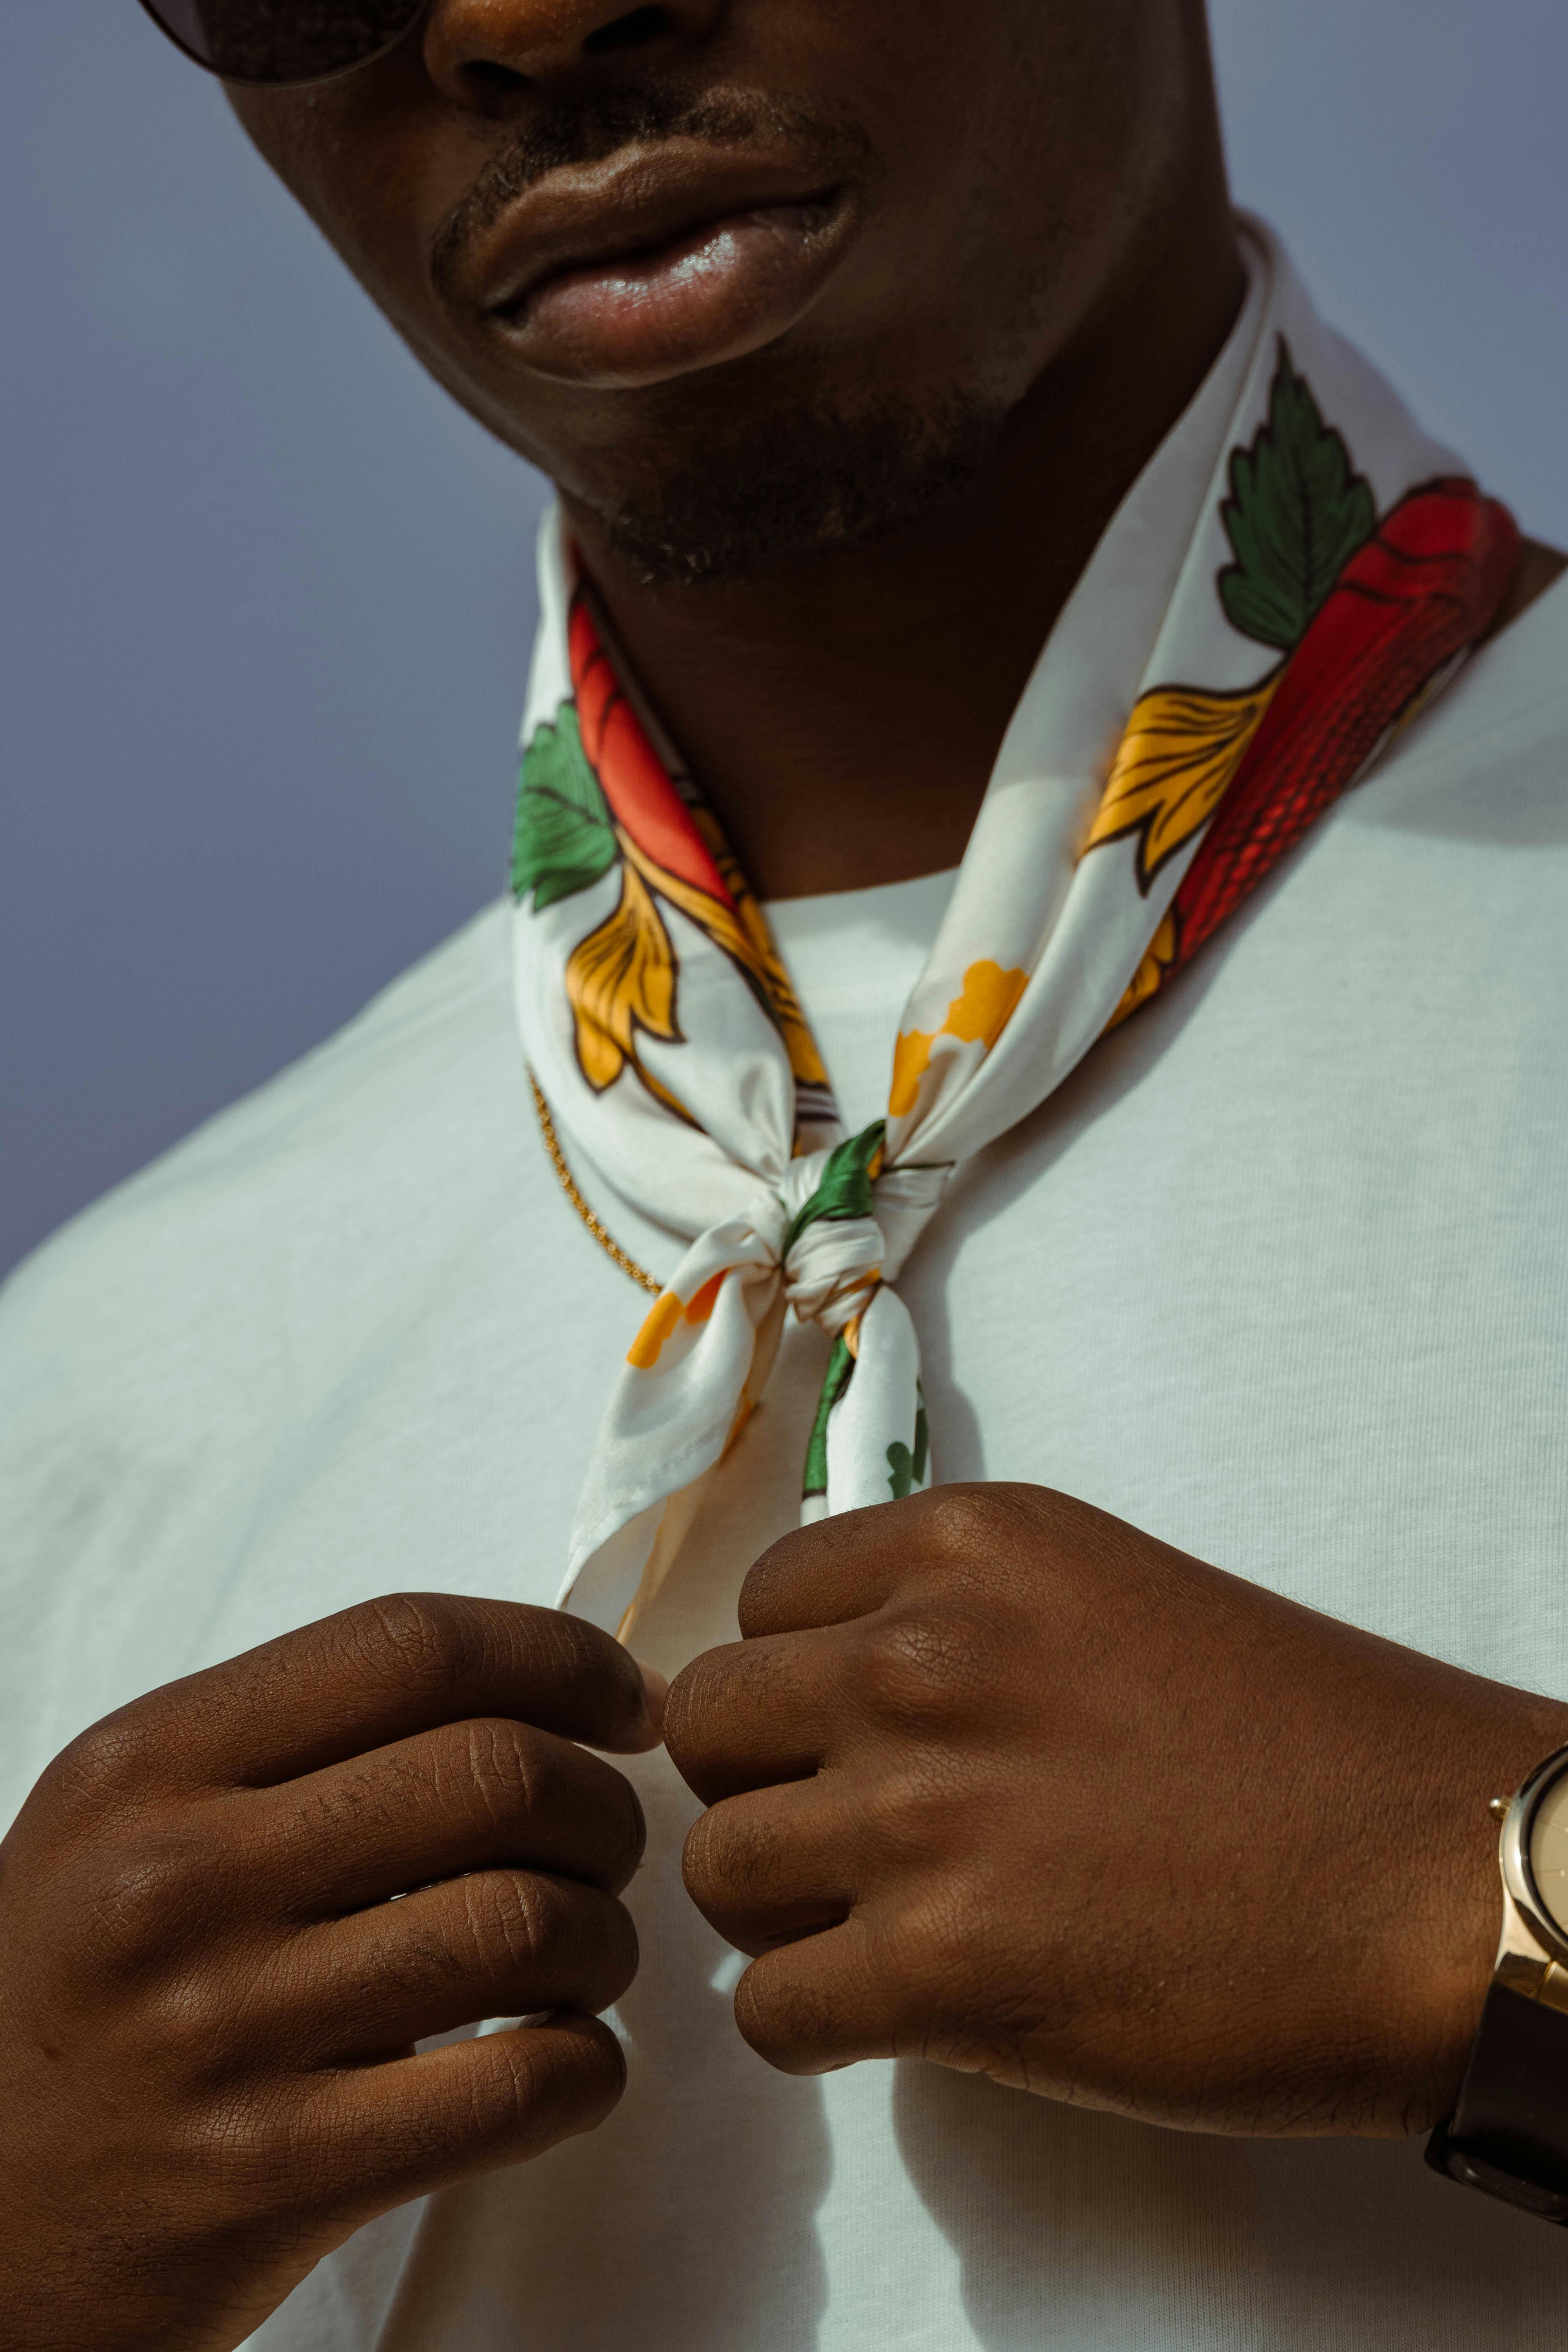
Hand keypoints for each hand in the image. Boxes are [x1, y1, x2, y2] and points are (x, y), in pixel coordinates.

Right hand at [0, 1593, 663, 2351]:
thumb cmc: (89, 1993)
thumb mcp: (136, 1821)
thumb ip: (306, 1743)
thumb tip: (543, 1690)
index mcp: (147, 1763)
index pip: (410, 1644)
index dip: (558, 1657)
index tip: (623, 1703)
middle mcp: (174, 1880)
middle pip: (495, 1772)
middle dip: (603, 1805)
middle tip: (606, 1847)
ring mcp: (218, 2032)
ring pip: (527, 1924)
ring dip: (605, 1940)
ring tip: (584, 1959)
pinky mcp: (271, 2175)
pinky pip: (518, 2090)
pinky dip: (588, 2069)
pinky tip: (565, 2061)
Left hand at [665, 1484, 1567, 2136]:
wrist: (1434, 1876)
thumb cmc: (1302, 1744)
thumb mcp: (1106, 1598)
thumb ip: (960, 1617)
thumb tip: (833, 1686)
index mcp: (969, 1547)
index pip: (761, 1600)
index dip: (789, 1679)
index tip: (836, 1732)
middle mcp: (921, 1657)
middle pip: (705, 1724)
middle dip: (756, 1785)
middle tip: (836, 1837)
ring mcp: (920, 1813)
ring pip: (717, 1869)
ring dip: (777, 1912)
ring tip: (868, 1930)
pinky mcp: (942, 1968)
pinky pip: (768, 2007)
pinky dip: (809, 2022)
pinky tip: (888, 2014)